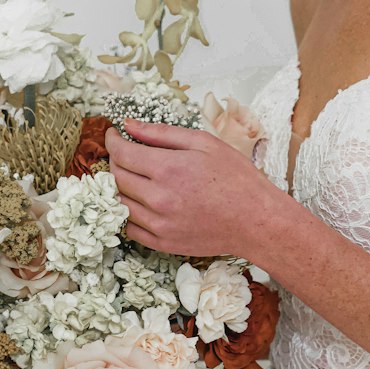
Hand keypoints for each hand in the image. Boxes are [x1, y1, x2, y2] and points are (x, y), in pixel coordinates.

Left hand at [103, 118, 272, 257]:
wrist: (257, 221)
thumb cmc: (237, 178)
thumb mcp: (204, 143)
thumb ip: (162, 133)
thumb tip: (129, 125)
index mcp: (168, 169)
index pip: (122, 153)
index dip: (112, 140)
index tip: (114, 134)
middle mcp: (159, 198)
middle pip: (116, 177)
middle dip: (114, 160)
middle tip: (124, 152)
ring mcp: (159, 224)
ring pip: (119, 203)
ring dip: (119, 186)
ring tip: (131, 175)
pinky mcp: (163, 243)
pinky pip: (130, 228)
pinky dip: (128, 212)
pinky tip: (140, 201)